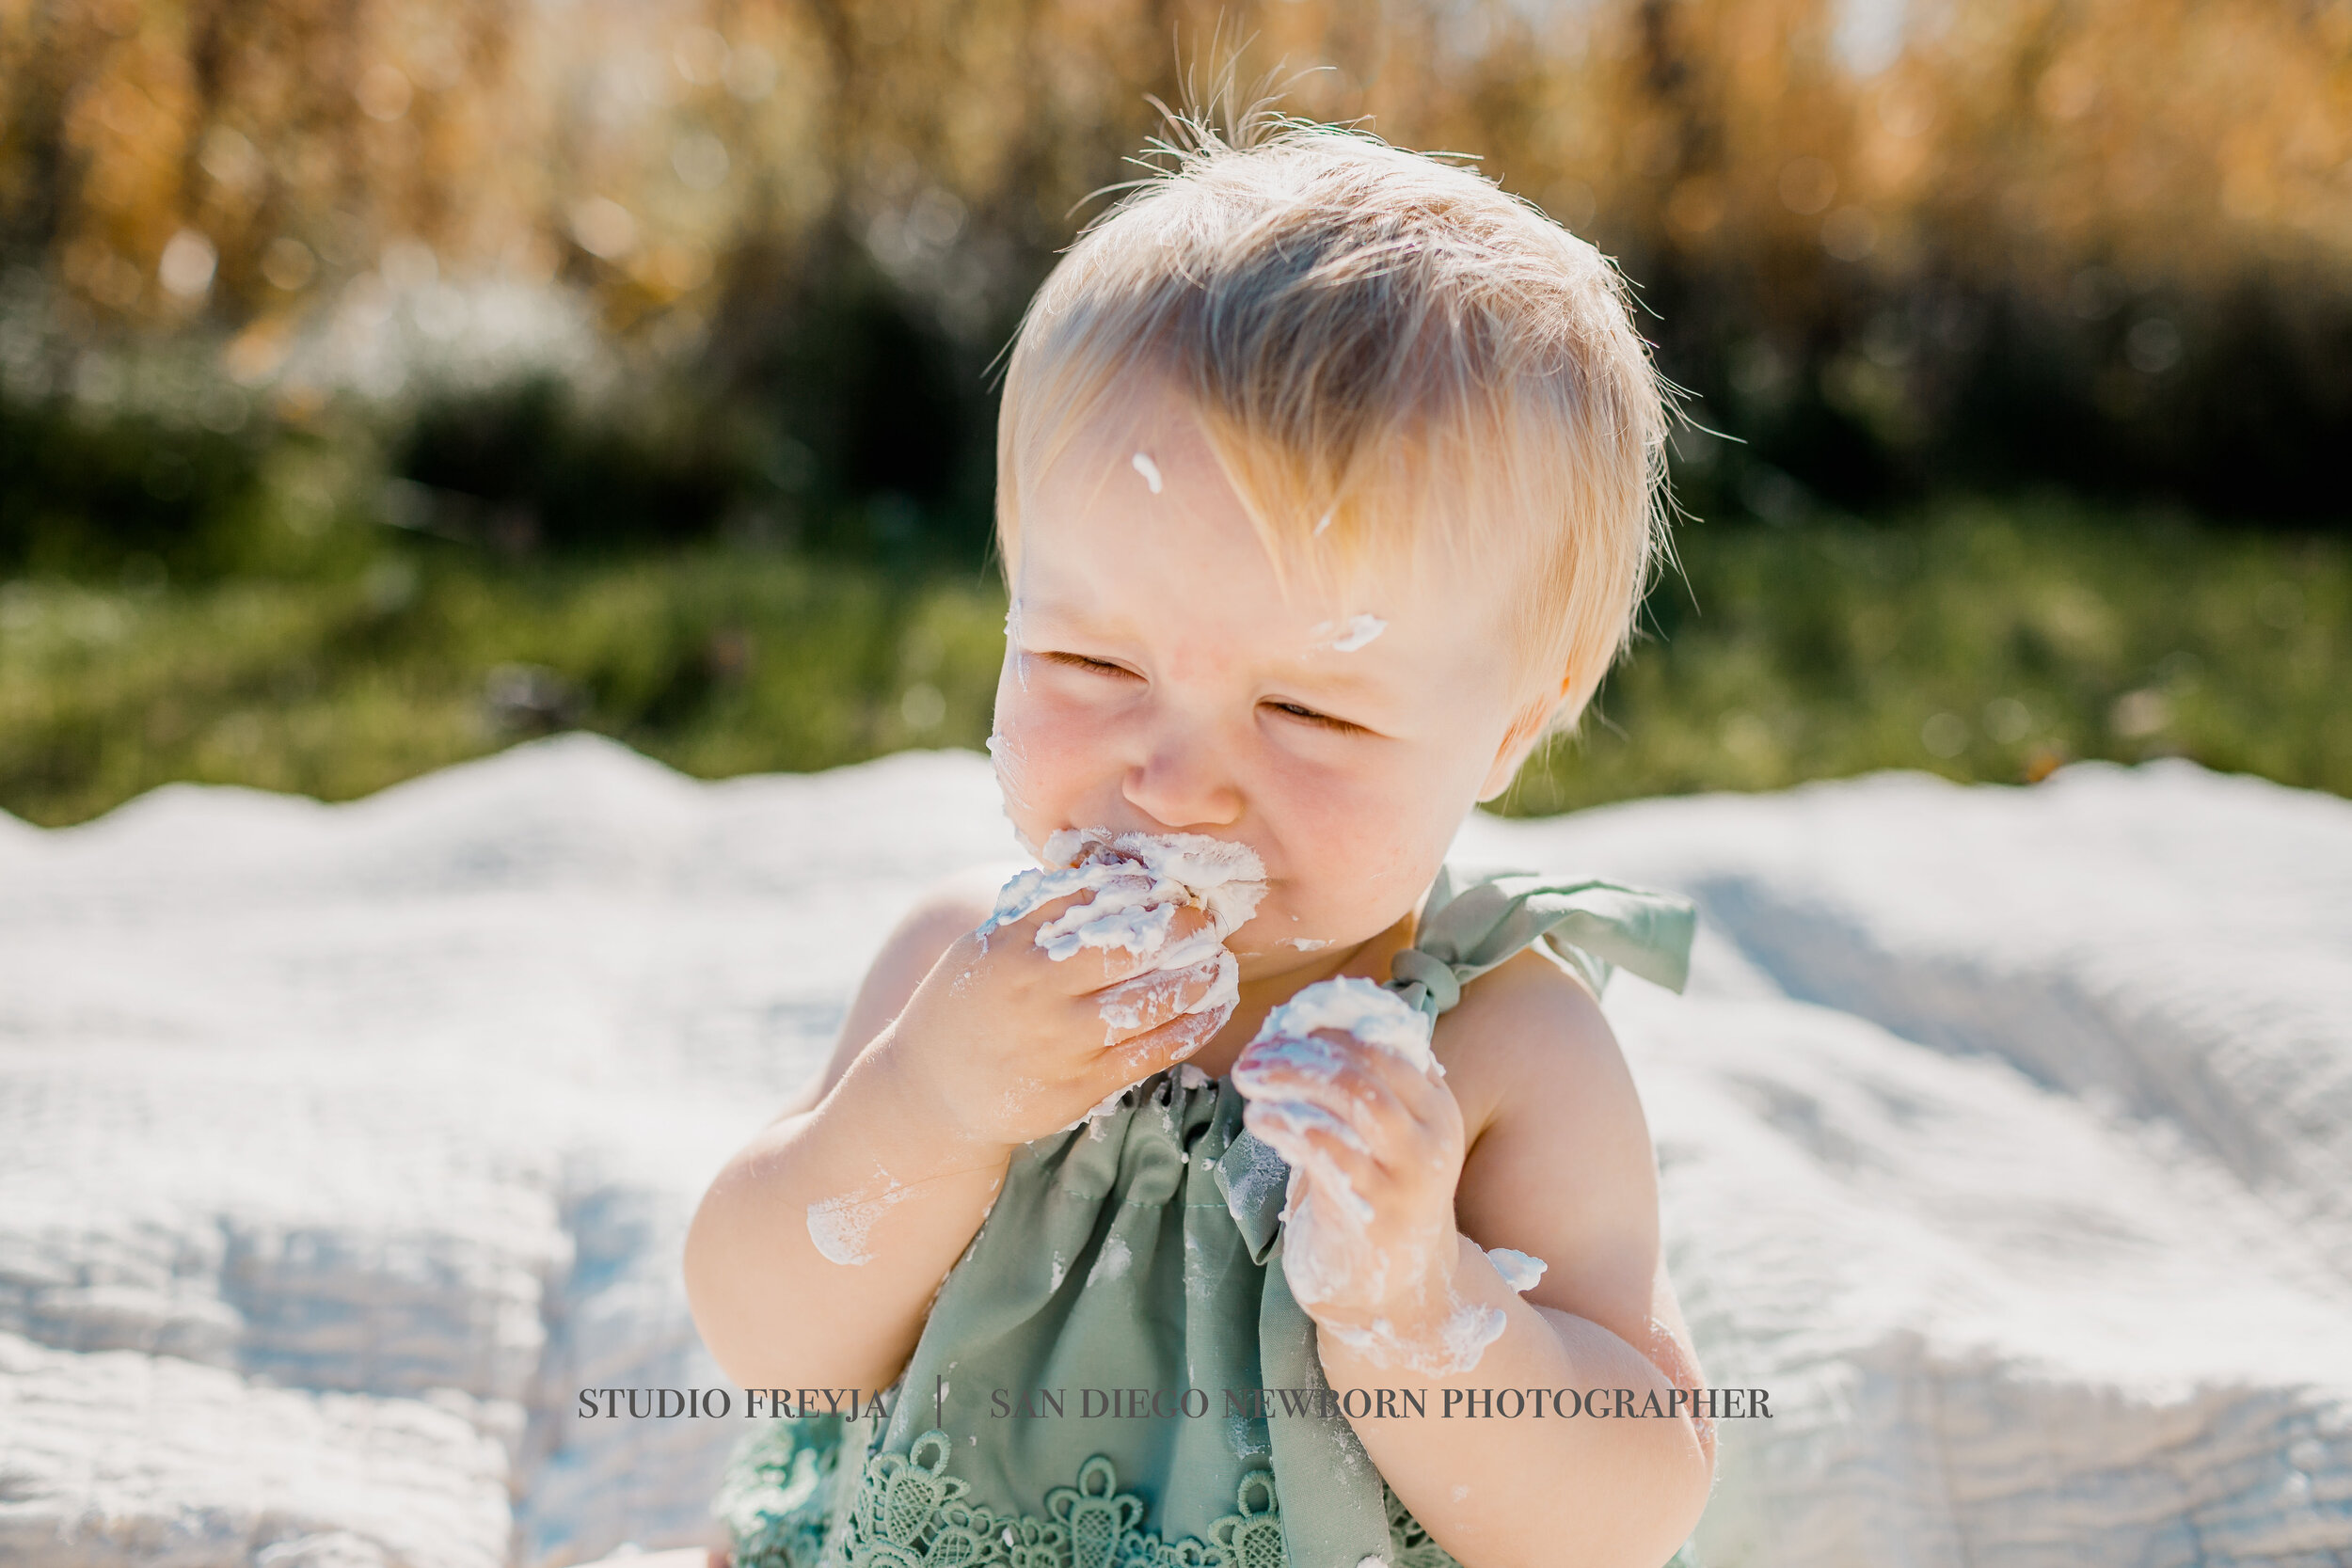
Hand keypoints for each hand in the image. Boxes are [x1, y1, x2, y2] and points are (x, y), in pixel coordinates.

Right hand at [874, 886, 1236, 1152]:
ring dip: (1197, 977)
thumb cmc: (969, 1006)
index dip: (1141, 888)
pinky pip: (1153, 1053)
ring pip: (1150, 1001)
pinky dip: (1193, 1026)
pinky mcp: (1081, 1087)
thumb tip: (1111, 868)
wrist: (930, 1092)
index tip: (1171, 883)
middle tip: (1205, 919)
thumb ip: (1040, 911)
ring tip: (1218, 960)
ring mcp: (1061, 1042)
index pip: (1091, 899)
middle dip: (1180, 928)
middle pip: (1129, 945)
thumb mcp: (987, 946)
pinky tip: (1213, 1006)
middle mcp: (1036, 990)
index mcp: (1012, 944)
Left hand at [1232, 1023, 1480, 1366]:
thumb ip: (1344, 1082)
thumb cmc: (1367, 1197)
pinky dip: (1290, 1125)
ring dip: (1293, 1080)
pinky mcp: (1381, 1216)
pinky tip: (1261, 1120)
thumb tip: (1289, 1022)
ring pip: (1359, 1100)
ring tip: (1248, 1078)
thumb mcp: (1367, 1133)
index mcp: (1434, 1103)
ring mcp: (1412, 1178)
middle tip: (1252, 1054)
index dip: (1327, 1024)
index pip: (1386, 1038)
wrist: (1393, 1294)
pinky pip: (1333, 1153)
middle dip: (1302, 1050)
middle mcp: (1433, 1136)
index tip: (1277, 1023)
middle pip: (1369, 1065)